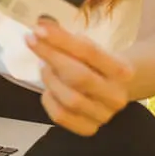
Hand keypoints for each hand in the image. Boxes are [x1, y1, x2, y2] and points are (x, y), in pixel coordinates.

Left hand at [24, 19, 134, 136]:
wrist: (114, 90)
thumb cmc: (98, 65)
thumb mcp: (92, 49)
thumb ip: (69, 40)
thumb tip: (41, 26)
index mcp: (123, 71)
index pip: (90, 52)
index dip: (62, 40)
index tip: (39, 29)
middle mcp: (116, 96)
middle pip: (79, 76)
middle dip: (51, 57)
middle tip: (32, 41)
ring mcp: (103, 116)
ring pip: (68, 98)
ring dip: (49, 78)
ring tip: (44, 66)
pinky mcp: (89, 129)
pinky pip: (60, 115)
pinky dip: (48, 98)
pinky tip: (49, 88)